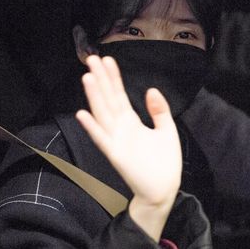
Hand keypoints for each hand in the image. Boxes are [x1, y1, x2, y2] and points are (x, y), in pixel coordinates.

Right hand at [76, 55, 181, 240]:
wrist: (164, 190)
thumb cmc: (164, 163)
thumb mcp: (166, 130)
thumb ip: (159, 111)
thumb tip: (151, 90)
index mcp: (131, 122)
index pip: (119, 95)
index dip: (113, 78)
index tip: (107, 60)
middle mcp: (120, 129)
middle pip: (108, 99)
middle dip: (101, 79)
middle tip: (91, 58)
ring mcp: (117, 141)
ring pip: (103, 114)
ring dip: (94, 97)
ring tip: (88, 77)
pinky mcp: (116, 155)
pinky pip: (102, 139)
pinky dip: (92, 127)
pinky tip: (83, 114)